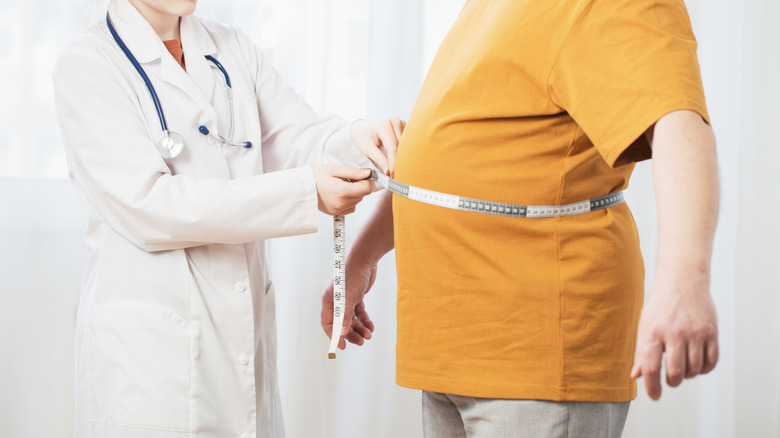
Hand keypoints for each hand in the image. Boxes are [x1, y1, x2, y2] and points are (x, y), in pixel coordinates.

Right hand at [312, 165, 372, 214]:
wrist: (300, 188)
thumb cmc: (314, 176)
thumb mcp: (334, 169)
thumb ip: (353, 172)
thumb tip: (368, 173)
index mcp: (342, 191)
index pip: (366, 188)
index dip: (366, 180)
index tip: (359, 175)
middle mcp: (342, 203)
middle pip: (363, 195)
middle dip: (359, 186)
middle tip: (346, 179)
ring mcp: (338, 210)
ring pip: (357, 201)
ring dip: (354, 193)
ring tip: (341, 186)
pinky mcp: (335, 213)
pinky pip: (351, 208)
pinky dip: (350, 201)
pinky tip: (340, 194)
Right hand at [321, 260, 376, 349]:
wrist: (365, 259)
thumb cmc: (352, 275)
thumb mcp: (348, 297)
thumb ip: (344, 316)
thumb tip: (342, 333)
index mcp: (328, 302)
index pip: (328, 324)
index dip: (334, 336)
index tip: (343, 346)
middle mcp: (335, 302)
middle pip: (341, 324)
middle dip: (350, 334)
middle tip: (361, 342)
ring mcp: (346, 299)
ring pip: (351, 319)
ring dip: (359, 328)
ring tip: (369, 335)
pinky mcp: (356, 297)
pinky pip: (359, 313)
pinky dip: (364, 320)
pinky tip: (371, 326)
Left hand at [350, 118, 405, 176]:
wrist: (363, 127)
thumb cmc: (363, 137)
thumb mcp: (367, 149)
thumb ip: (379, 159)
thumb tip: (389, 171)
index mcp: (384, 125)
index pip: (393, 147)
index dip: (394, 163)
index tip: (392, 174)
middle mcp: (395, 122)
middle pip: (402, 147)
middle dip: (399, 162)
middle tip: (395, 175)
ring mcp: (402, 124)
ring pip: (407, 146)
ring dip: (403, 158)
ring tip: (397, 169)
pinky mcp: (405, 128)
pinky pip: (408, 143)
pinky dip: (404, 153)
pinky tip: (401, 161)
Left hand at [631, 271, 718, 399]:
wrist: (682, 280)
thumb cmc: (660, 305)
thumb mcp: (644, 325)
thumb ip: (641, 351)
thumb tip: (636, 375)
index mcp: (653, 332)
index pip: (651, 368)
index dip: (652, 387)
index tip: (654, 395)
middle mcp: (674, 333)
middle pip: (675, 373)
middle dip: (672, 382)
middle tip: (670, 379)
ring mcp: (695, 333)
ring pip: (694, 369)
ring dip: (688, 375)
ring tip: (682, 366)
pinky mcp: (711, 332)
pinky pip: (711, 361)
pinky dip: (704, 369)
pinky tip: (697, 365)